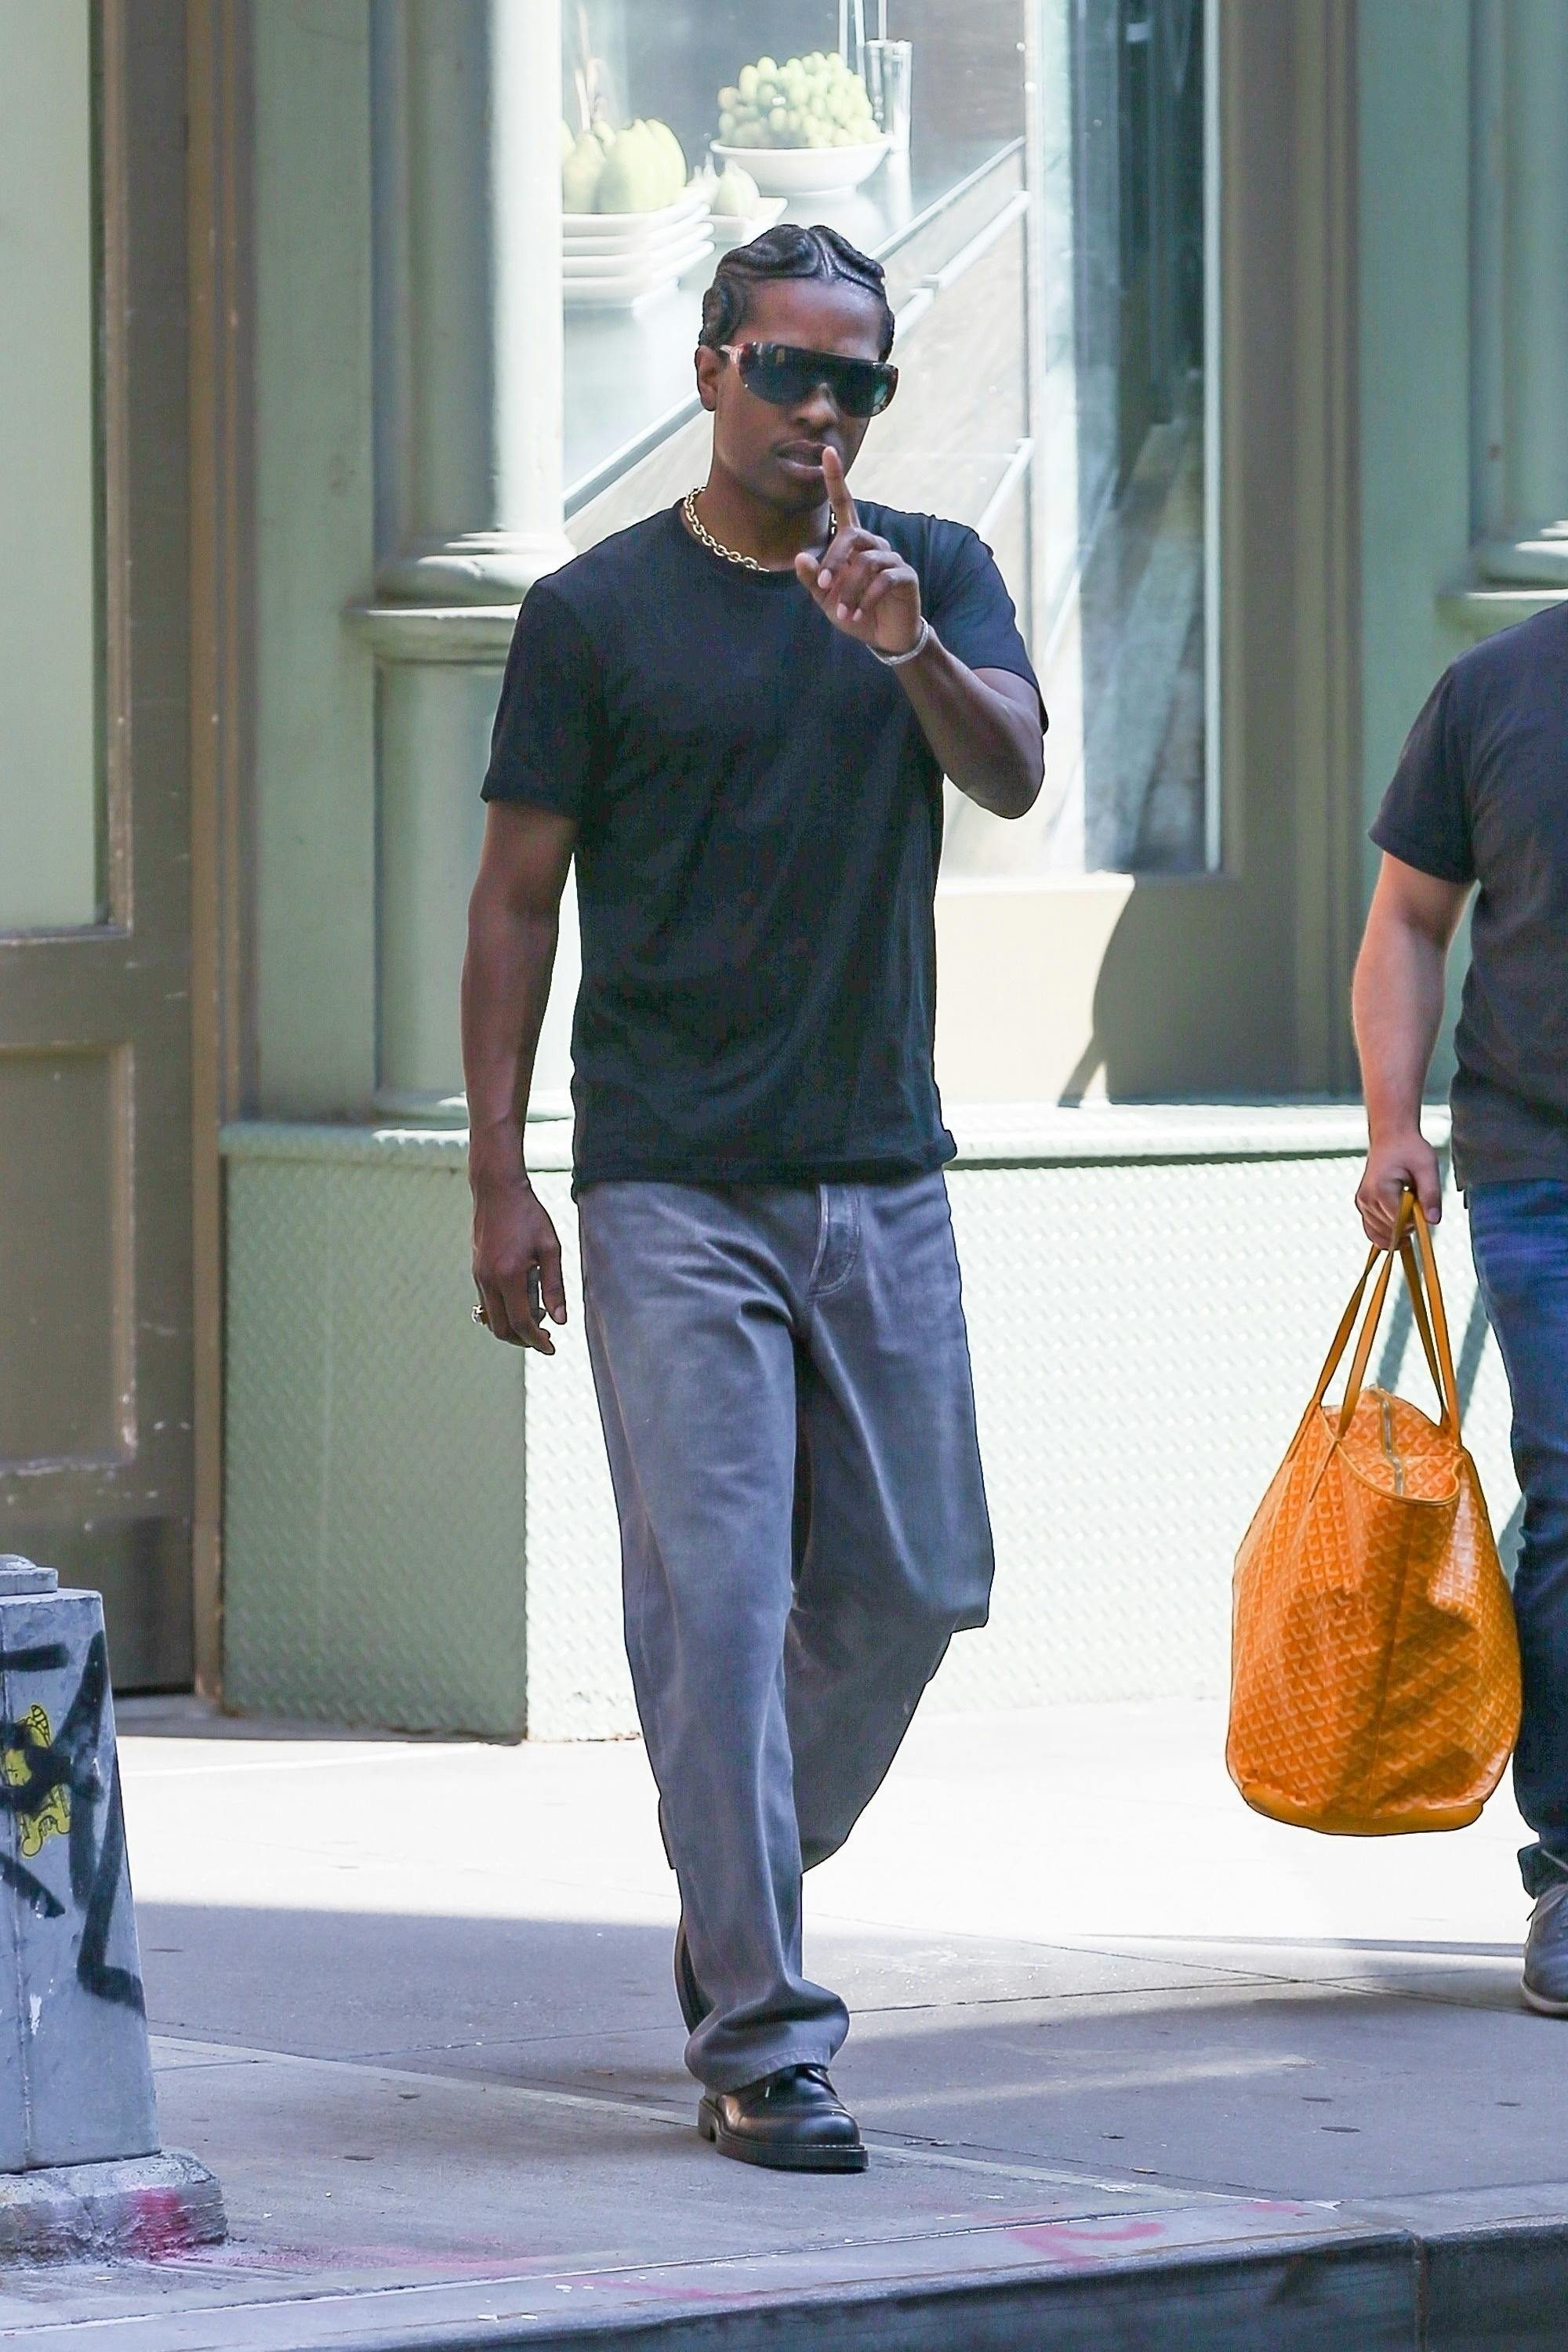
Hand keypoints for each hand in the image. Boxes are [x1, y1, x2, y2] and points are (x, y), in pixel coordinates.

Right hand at [471, 1173, 566, 1352]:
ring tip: (537, 1320)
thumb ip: (554, 1285)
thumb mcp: (550, 1248)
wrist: (497, 1191)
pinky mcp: (476, 1271)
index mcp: (508, 1275)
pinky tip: (522, 1303)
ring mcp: (478, 1276)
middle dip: (523, 1340)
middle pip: (501, 1328)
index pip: (521, 1322)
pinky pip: (487, 1303)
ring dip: (512, 1327)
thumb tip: (560, 1320)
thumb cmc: (528, 1215)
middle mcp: (488, 1279)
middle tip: (545, 1338)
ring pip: (491, 1318)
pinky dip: (503, 1312)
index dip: (537, 1340)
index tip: (551, 1347)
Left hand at [794, 446, 922, 656]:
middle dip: (834, 561)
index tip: (827, 452)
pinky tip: (857, 616)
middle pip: (852, 536)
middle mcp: (873, 545)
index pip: (844, 505)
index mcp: (853, 544)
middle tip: (824, 587)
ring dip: (849, 589)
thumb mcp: (827, 600)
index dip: (836, 479)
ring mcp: (892, 559)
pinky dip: (866, 599)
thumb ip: (814, 579)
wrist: (886, 638)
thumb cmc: (855, 613)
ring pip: (866, 562)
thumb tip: (800, 557)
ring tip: (842, 613)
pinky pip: (884, 579)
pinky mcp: (906, 576)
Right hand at [1355, 1129, 1442, 1247]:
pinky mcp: (1362, 1206)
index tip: (1424, 1206)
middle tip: (1418, 1203)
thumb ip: (1431, 1195)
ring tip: (1408, 1207)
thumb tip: (1433, 1221)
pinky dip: (1386, 1234)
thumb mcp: (1427, 1167)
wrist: (1391, 1137)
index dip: (1416, 1220)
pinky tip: (1399, 1227)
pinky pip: (1372, 1231)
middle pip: (1391, 1230)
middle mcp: (1366, 1199)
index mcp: (1380, 1189)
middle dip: (1409, 1224)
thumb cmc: (1410, 1149)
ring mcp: (1362, 1203)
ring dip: (1399, 1229)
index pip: (1400, 1221)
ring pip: (1382, 1234)